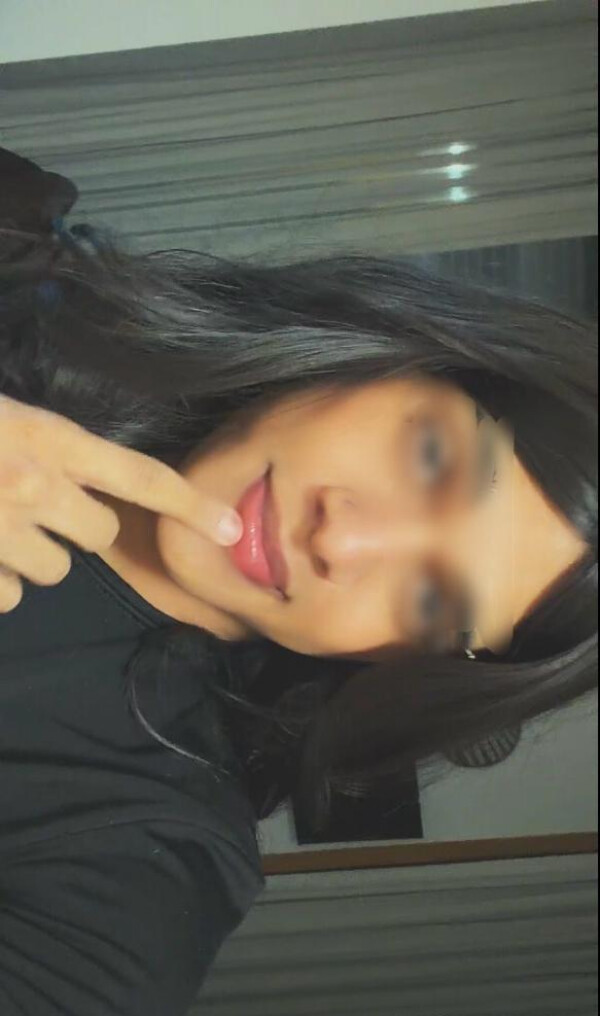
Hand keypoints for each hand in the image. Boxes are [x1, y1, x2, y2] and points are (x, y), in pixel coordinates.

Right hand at [0, 395, 241, 613]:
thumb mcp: (4, 410)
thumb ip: (49, 439)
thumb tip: (85, 463)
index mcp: (48, 439)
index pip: (141, 477)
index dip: (191, 505)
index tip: (229, 528)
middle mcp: (35, 486)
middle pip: (103, 533)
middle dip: (83, 526)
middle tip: (43, 502)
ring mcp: (2, 533)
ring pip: (55, 571)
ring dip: (35, 556)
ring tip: (1, 524)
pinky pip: (10, 596)